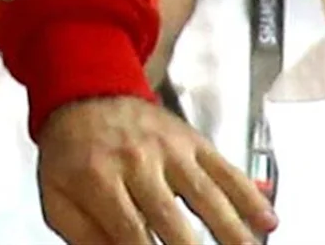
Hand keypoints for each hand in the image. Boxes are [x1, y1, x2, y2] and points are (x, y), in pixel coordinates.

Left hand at [36, 93, 275, 244]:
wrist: (85, 94)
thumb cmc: (72, 151)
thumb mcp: (56, 194)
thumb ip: (83, 235)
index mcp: (97, 178)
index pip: (130, 232)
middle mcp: (136, 162)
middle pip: (173, 220)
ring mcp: (169, 150)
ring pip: (208, 197)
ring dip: (232, 232)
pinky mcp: (193, 141)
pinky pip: (227, 170)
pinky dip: (251, 197)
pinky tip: (267, 222)